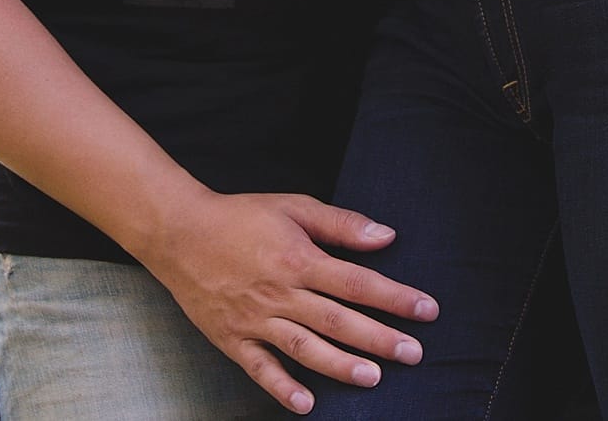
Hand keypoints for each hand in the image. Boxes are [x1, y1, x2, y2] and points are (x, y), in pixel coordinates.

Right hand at [146, 188, 437, 413]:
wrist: (181, 233)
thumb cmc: (242, 216)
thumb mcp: (293, 207)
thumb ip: (340, 224)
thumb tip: (385, 235)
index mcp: (299, 257)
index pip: (356, 281)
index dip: (394, 297)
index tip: (427, 310)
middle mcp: (281, 293)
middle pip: (338, 319)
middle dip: (380, 338)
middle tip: (415, 353)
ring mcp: (256, 319)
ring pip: (305, 348)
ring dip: (341, 365)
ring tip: (374, 379)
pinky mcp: (234, 339)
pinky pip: (260, 369)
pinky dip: (282, 388)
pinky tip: (307, 405)